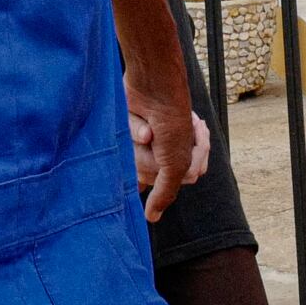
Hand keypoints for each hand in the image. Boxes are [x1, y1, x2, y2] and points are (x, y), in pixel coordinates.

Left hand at [128, 68, 204, 221]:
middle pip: (150, 176)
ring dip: (142, 146)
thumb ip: (166, 193)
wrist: (155, 85)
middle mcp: (163, 152)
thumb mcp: (176, 164)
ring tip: (151, 129)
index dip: (172, 177)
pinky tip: (144, 123)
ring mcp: (144, 143)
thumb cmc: (172, 122)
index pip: (172, 184)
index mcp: (181, 159)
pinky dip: (134, 132)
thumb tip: (152, 219)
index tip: (173, 160)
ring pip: (134, 163)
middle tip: (161, 142)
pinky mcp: (128, 132)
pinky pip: (124, 146)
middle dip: (152, 160)